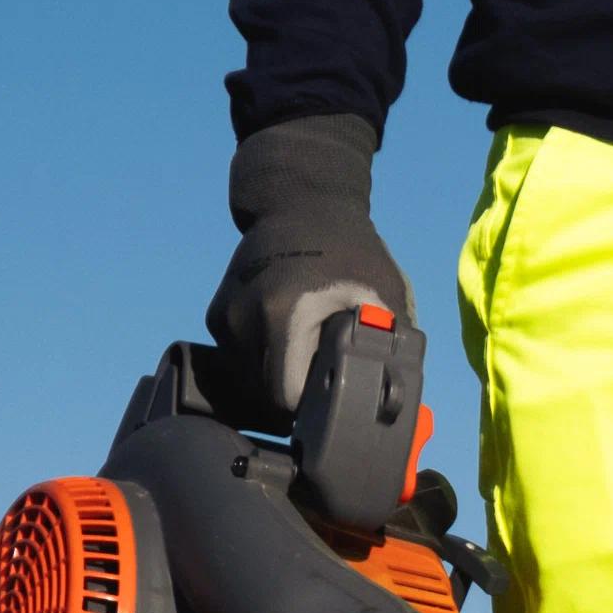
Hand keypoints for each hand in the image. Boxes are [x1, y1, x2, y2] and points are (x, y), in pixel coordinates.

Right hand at [207, 113, 415, 429]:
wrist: (301, 203)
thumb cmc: (351, 252)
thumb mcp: (383, 294)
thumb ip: (388, 346)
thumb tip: (395, 398)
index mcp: (281, 315)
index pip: (286, 398)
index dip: (313, 408)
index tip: (334, 398)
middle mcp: (242, 318)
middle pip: (266, 395)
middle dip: (298, 395)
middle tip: (329, 373)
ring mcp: (224, 317)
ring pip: (251, 381)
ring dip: (281, 377)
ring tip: (310, 350)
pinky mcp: (216, 315)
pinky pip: (241, 361)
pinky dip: (265, 360)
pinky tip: (289, 338)